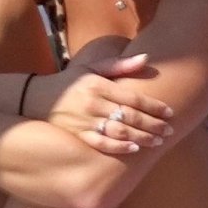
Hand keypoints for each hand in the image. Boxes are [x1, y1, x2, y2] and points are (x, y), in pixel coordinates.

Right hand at [44, 44, 174, 154]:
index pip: (132, 97)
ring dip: (141, 137)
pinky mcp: (77, 135)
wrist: (37, 99)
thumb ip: (120, 65)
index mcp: (99, 85)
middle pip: (129, 116)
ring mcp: (84, 121)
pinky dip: (118, 147)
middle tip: (169, 130)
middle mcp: (93, 103)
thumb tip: (147, 58)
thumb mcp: (93, 67)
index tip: (170, 112)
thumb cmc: (72, 82)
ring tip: (158, 141)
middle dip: (152, 124)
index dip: (154, 106)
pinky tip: (134, 149)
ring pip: (119, 131)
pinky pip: (100, 144)